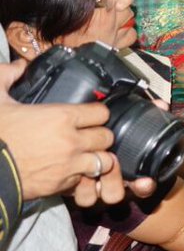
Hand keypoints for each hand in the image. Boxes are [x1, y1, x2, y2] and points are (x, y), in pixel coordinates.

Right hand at [0, 60, 131, 203]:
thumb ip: (7, 76)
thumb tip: (18, 65)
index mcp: (61, 117)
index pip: (101, 112)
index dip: (97, 113)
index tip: (89, 115)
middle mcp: (71, 141)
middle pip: (107, 136)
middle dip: (100, 135)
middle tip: (88, 135)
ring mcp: (69, 165)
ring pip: (103, 161)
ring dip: (96, 157)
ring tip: (85, 155)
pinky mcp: (62, 185)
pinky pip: (85, 180)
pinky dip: (81, 176)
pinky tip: (70, 170)